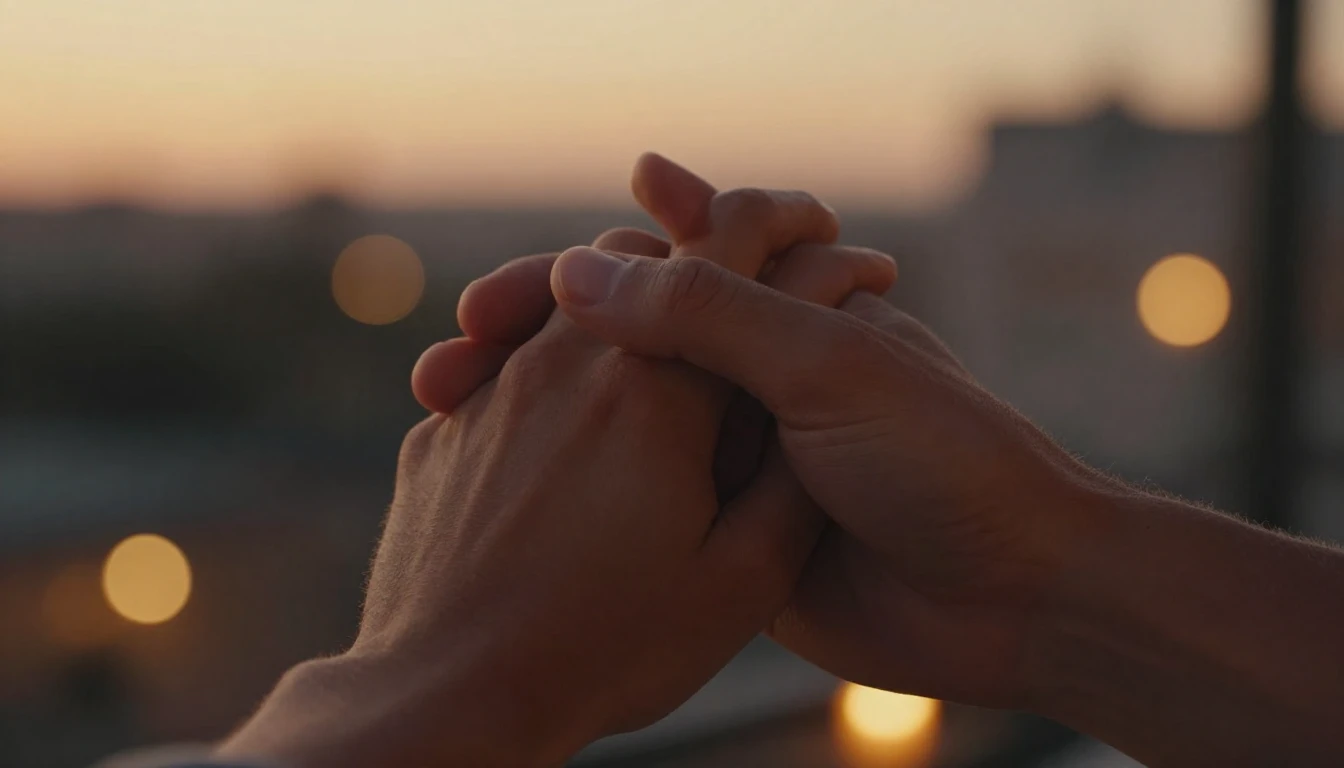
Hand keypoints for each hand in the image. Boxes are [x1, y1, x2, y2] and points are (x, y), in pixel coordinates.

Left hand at [217, 155, 891, 767]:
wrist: (450, 697)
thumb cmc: (607, 649)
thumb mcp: (740, 584)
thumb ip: (792, 484)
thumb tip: (810, 416)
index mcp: (654, 392)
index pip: (726, 260)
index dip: (779, 226)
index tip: (816, 230)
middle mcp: (566, 365)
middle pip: (637, 260)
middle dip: (693, 260)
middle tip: (735, 286)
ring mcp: (492, 392)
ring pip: (564, 305)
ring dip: (618, 309)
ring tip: (654, 354)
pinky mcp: (441, 430)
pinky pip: (506, 364)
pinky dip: (552, 366)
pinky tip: (571, 426)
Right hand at [446, 241, 1106, 710]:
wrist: (1013, 601)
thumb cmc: (946, 462)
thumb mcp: (830, 367)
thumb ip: (712, 315)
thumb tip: (581, 267)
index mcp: (797, 312)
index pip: (683, 257)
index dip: (604, 256)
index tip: (527, 275)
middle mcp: (767, 376)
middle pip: (641, 336)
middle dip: (560, 330)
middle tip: (473, 333)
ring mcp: (749, 456)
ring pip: (638, 417)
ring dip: (562, 404)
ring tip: (471, 400)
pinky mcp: (740, 530)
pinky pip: (658, 495)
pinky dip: (596, 481)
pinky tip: (528, 478)